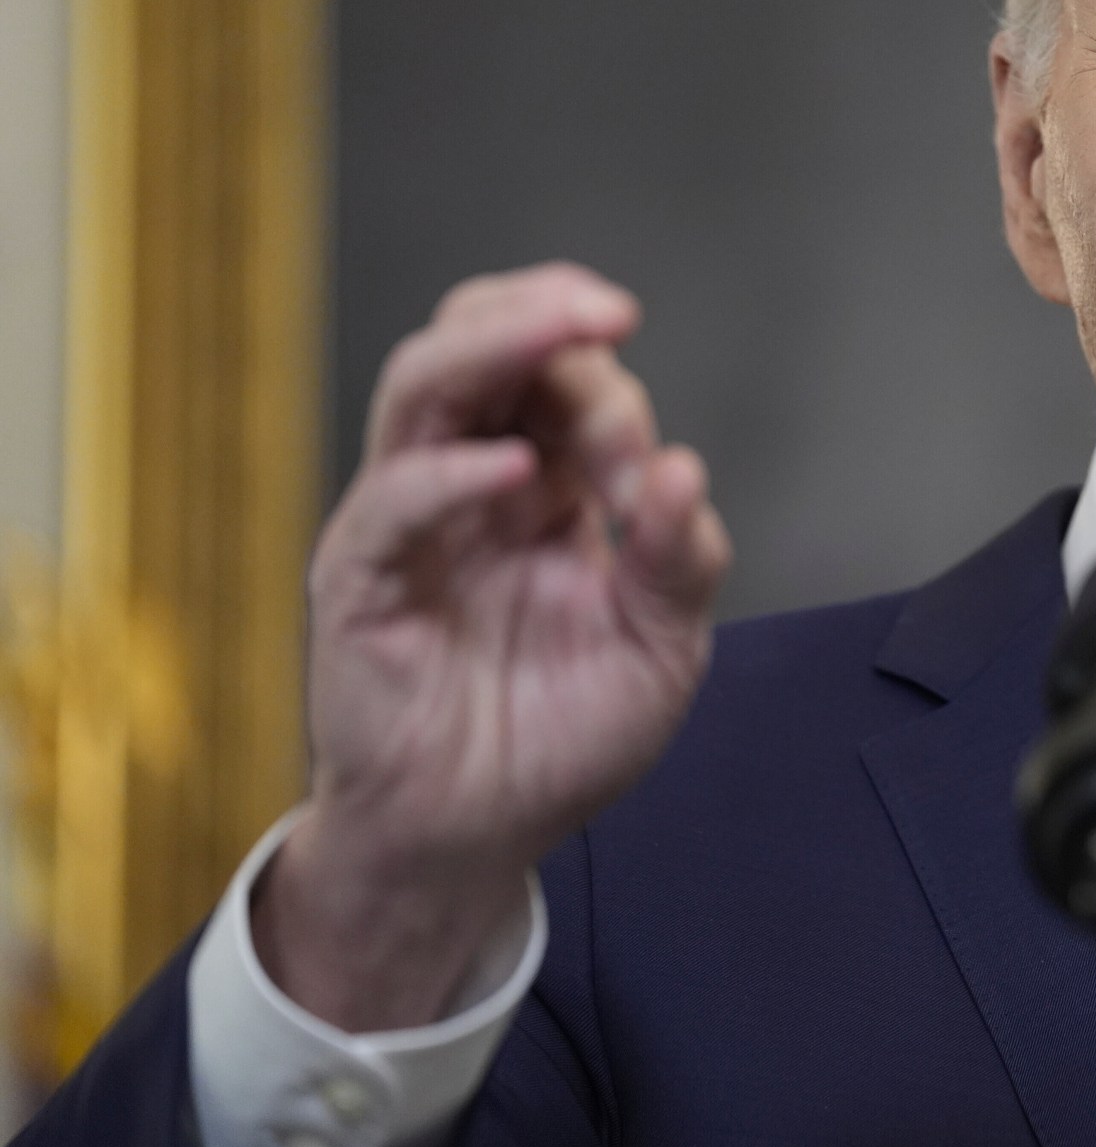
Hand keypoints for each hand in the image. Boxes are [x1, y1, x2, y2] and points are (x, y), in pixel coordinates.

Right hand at [254, 263, 730, 1030]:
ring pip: (423, 385)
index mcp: (544, 484)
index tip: (650, 477)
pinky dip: (450, 476)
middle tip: (610, 311)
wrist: (479, 836)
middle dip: (545, 310)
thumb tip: (684, 469)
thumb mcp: (659, 649)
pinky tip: (513, 474)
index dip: (612, 396)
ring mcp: (409, 521)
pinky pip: (392, 503)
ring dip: (496, 344)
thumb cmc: (560, 734)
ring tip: (567, 330)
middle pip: (480, 343)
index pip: (563, 380)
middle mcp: (470, 482)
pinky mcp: (361, 580)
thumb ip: (677, 562)